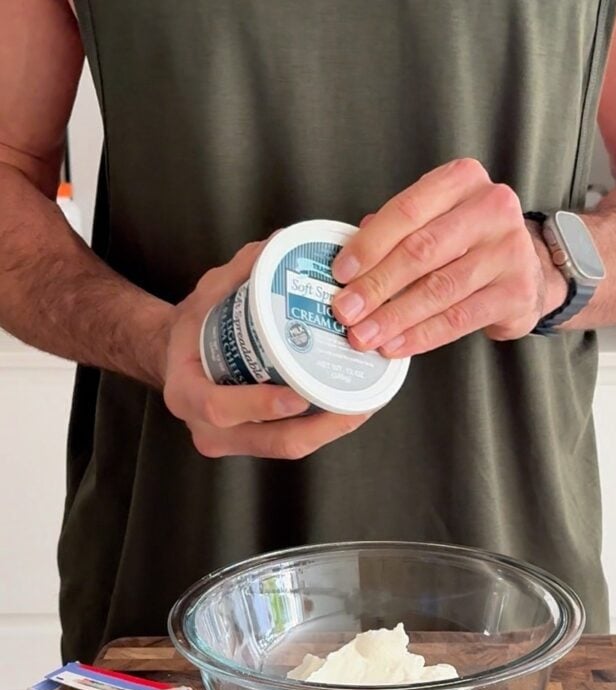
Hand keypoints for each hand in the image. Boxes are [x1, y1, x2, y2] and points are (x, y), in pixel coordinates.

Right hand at [161, 242, 370, 458]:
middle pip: (271, 441)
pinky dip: (323, 429)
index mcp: (187, 393)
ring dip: (329, 431)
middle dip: (318, 426)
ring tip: (363, 405)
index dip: (259, 406)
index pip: (219, 409)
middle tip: (354, 403)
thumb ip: (241, 271)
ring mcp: (234, 443)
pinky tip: (351, 408)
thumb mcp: (206, 295)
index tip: (296, 397)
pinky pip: (293, 442)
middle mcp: (209, 429)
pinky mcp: (256, 444)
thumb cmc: (192, 329)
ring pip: (288, 447)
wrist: (179, 359)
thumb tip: (280, 243)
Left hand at [330, 158, 566, 355]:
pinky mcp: (517, 291)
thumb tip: (350, 266)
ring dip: (395, 316)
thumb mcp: (435, 221)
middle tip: (346, 310)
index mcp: (463, 180)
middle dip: (376, 286)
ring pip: (439, 289)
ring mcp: (509, 250)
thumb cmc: (471, 241)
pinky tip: (397, 344)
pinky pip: (459, 318)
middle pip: (421, 251)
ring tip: (365, 334)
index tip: (341, 272)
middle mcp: (492, 208)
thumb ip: (395, 233)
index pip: (407, 211)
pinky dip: (422, 335)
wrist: (529, 267)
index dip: (369, 245)